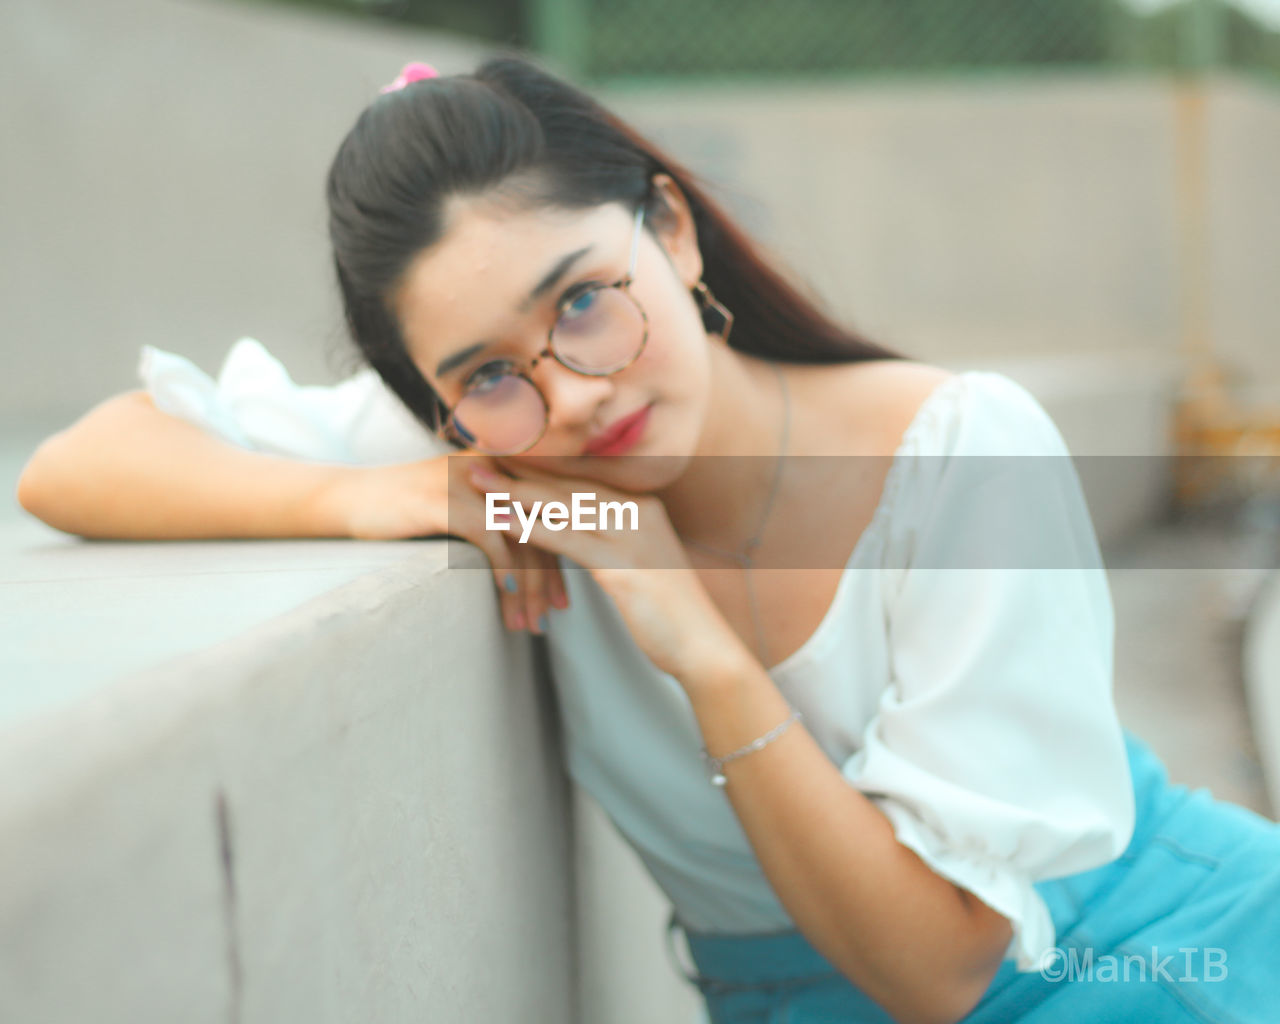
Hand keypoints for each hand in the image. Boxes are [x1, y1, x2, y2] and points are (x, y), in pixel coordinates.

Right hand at [317, 453, 567, 635]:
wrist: (352, 497)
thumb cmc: (410, 509)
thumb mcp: (463, 506)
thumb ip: (499, 518)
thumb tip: (534, 562)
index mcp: (504, 465)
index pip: (547, 514)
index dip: (561, 557)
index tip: (562, 600)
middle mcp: (493, 466)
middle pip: (539, 525)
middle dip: (549, 578)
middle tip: (553, 616)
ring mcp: (468, 480)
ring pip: (518, 535)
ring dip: (526, 586)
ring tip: (528, 623)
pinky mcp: (443, 498)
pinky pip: (487, 536)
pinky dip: (503, 568)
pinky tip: (508, 596)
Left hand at [465, 461, 749, 683]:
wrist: (704, 645)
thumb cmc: (670, 610)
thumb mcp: (644, 561)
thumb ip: (616, 538)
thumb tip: (580, 527)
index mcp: (645, 505)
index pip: (584, 476)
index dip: (543, 463)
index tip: (507, 452)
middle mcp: (639, 511)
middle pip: (569, 484)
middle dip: (522, 469)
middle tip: (481, 454)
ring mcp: (632, 537)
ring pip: (563, 506)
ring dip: (515, 492)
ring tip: (478, 481)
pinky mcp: (622, 567)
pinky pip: (567, 541)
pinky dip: (530, 528)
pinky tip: (501, 520)